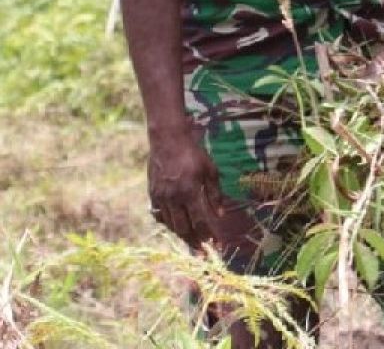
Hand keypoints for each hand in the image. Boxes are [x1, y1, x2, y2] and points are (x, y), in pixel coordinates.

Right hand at [146, 133, 223, 248]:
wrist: (167, 140)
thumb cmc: (193, 153)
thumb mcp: (210, 170)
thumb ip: (215, 194)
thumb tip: (221, 214)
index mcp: (190, 191)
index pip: (201, 221)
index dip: (209, 235)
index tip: (216, 245)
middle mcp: (173, 198)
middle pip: (183, 228)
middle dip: (194, 242)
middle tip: (203, 252)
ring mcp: (160, 197)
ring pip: (170, 224)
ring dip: (182, 236)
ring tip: (192, 242)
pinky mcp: (152, 194)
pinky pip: (160, 215)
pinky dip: (168, 224)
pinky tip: (176, 226)